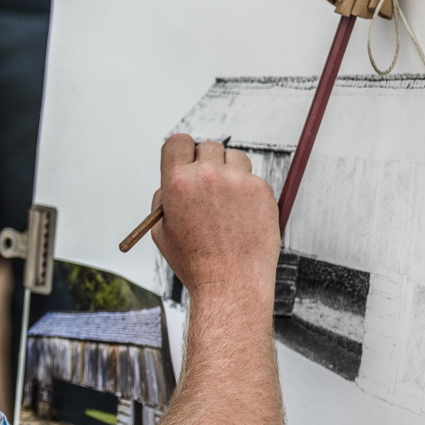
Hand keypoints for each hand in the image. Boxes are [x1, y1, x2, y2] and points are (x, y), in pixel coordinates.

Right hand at [151, 134, 279, 301]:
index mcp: (178, 182)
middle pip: (208, 147)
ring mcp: (238, 181)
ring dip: (230, 171)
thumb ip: (164, 200)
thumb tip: (171, 183)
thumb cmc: (196, 261)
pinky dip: (248, 192)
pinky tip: (241, 216)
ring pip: (234, 158)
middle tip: (207, 186)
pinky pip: (253, 179)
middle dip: (206, 163)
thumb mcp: (162, 231)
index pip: (178, 142)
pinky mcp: (262, 191)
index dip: (180, 151)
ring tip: (226, 201)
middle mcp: (208, 176)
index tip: (185, 158)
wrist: (230, 282)